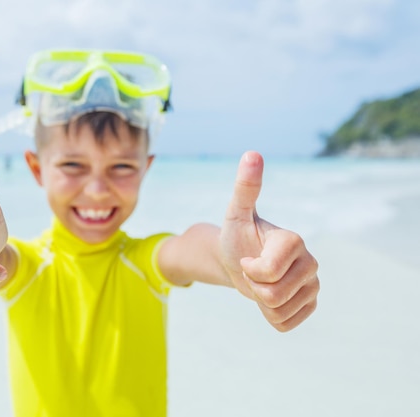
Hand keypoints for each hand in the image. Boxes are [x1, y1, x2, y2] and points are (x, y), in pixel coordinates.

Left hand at [220, 151, 319, 331]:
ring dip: (260, 302)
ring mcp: (313, 285)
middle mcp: (311, 262)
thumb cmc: (236, 236)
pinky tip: (270, 297)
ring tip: (261, 283)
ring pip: (279, 311)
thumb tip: (252, 153)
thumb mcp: (235, 213)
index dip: (249, 270)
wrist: (238, 261)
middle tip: (253, 272)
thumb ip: (245, 187)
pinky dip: (270, 315)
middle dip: (253, 288)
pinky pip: (285, 324)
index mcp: (294, 241)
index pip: (266, 273)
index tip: (248, 257)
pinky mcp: (310, 304)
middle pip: (273, 295)